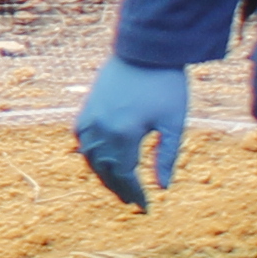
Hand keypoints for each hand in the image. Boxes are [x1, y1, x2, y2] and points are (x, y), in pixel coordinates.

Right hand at [75, 57, 192, 210]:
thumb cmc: (165, 84)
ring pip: (91, 158)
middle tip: (132, 201)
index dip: (135, 193)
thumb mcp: (173, 122)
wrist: (143, 50)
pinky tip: (101, 161)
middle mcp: (101, 128)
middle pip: (105, 170)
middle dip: (119, 188)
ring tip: (118, 186)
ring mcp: (89, 118)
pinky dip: (91, 156)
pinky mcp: (86, 109)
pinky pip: (83, 141)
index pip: (125, 174)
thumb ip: (166, 156)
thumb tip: (163, 187)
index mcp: (124, 133)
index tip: (146, 207)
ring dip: (103, 174)